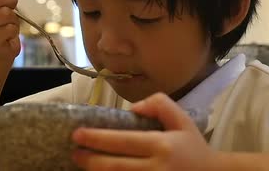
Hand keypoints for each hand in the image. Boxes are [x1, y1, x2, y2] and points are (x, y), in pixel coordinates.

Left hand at [71, 93, 221, 170]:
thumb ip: (158, 104)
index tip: (78, 134)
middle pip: (115, 166)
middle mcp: (155, 169)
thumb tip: (132, 109)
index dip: (98, 139)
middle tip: (75, 152)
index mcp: (162, 146)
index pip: (123, 142)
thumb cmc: (194, 148)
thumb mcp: (182, 119)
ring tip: (81, 164)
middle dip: (90, 160)